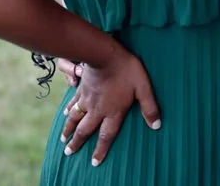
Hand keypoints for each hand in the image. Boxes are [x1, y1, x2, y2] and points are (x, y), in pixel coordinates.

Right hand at [60, 47, 160, 165]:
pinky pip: (72, 103)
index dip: (100, 150)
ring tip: (63, 139)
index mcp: (113, 112)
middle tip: (68, 153)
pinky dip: (67, 111)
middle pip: (85, 130)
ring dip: (69, 130)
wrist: (105, 55)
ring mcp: (87, 100)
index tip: (94, 162)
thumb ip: (149, 107)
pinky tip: (64, 114)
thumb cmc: (127, 70)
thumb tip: (156, 125)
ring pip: (75, 119)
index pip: (106, 136)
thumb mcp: (143, 88)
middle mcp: (97, 110)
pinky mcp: (81, 89)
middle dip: (77, 143)